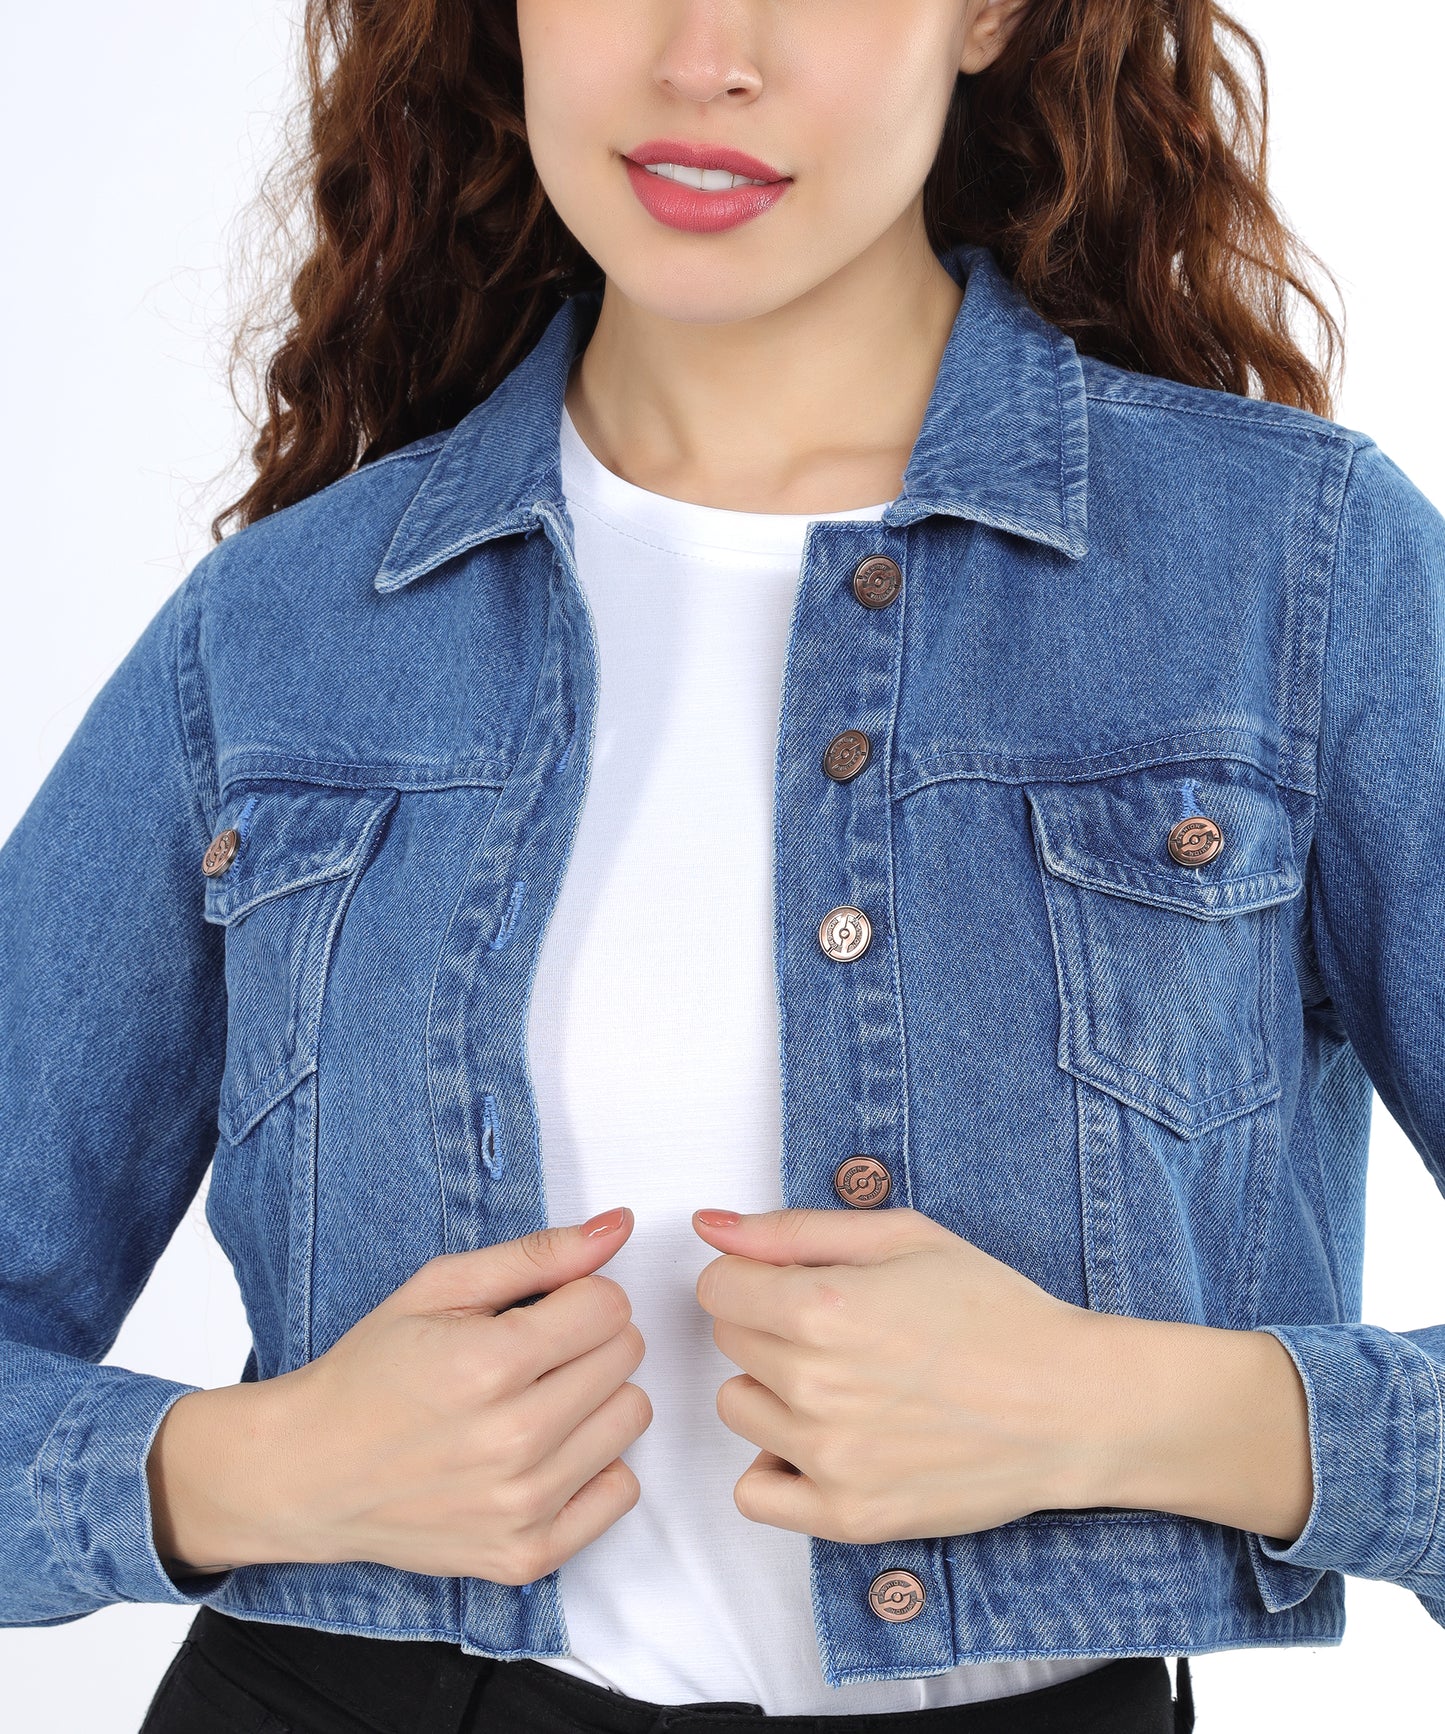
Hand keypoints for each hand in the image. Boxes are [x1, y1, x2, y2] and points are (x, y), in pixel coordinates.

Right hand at [147, 1208, 651, 1585]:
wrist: (309, 1472)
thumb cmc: (371, 1372)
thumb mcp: (440, 1288)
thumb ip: (538, 1254)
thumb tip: (619, 1227)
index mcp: (489, 1363)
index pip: (610, 1306)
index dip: (581, 1295)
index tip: (544, 1309)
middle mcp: (513, 1441)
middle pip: (626, 1356)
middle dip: (589, 1339)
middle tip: (534, 1352)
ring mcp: (522, 1505)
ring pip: (632, 1416)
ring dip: (596, 1398)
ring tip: (539, 1398)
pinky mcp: (526, 1554)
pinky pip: (621, 1490)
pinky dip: (594, 1465)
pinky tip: (546, 1452)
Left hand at [690, 1204, 1103, 1544]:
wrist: (1070, 1405)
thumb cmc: (994, 1311)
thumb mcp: (900, 1237)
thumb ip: (791, 1230)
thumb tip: (708, 1225)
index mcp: (820, 1308)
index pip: (717, 1288)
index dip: (758, 1278)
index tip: (802, 1285)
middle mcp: (813, 1386)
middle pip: (729, 1343)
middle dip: (771, 1326)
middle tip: (843, 1331)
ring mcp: (827, 1458)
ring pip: (738, 1409)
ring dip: (775, 1391)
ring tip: (846, 1383)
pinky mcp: (846, 1516)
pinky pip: (754, 1492)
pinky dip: (778, 1467)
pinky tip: (826, 1442)